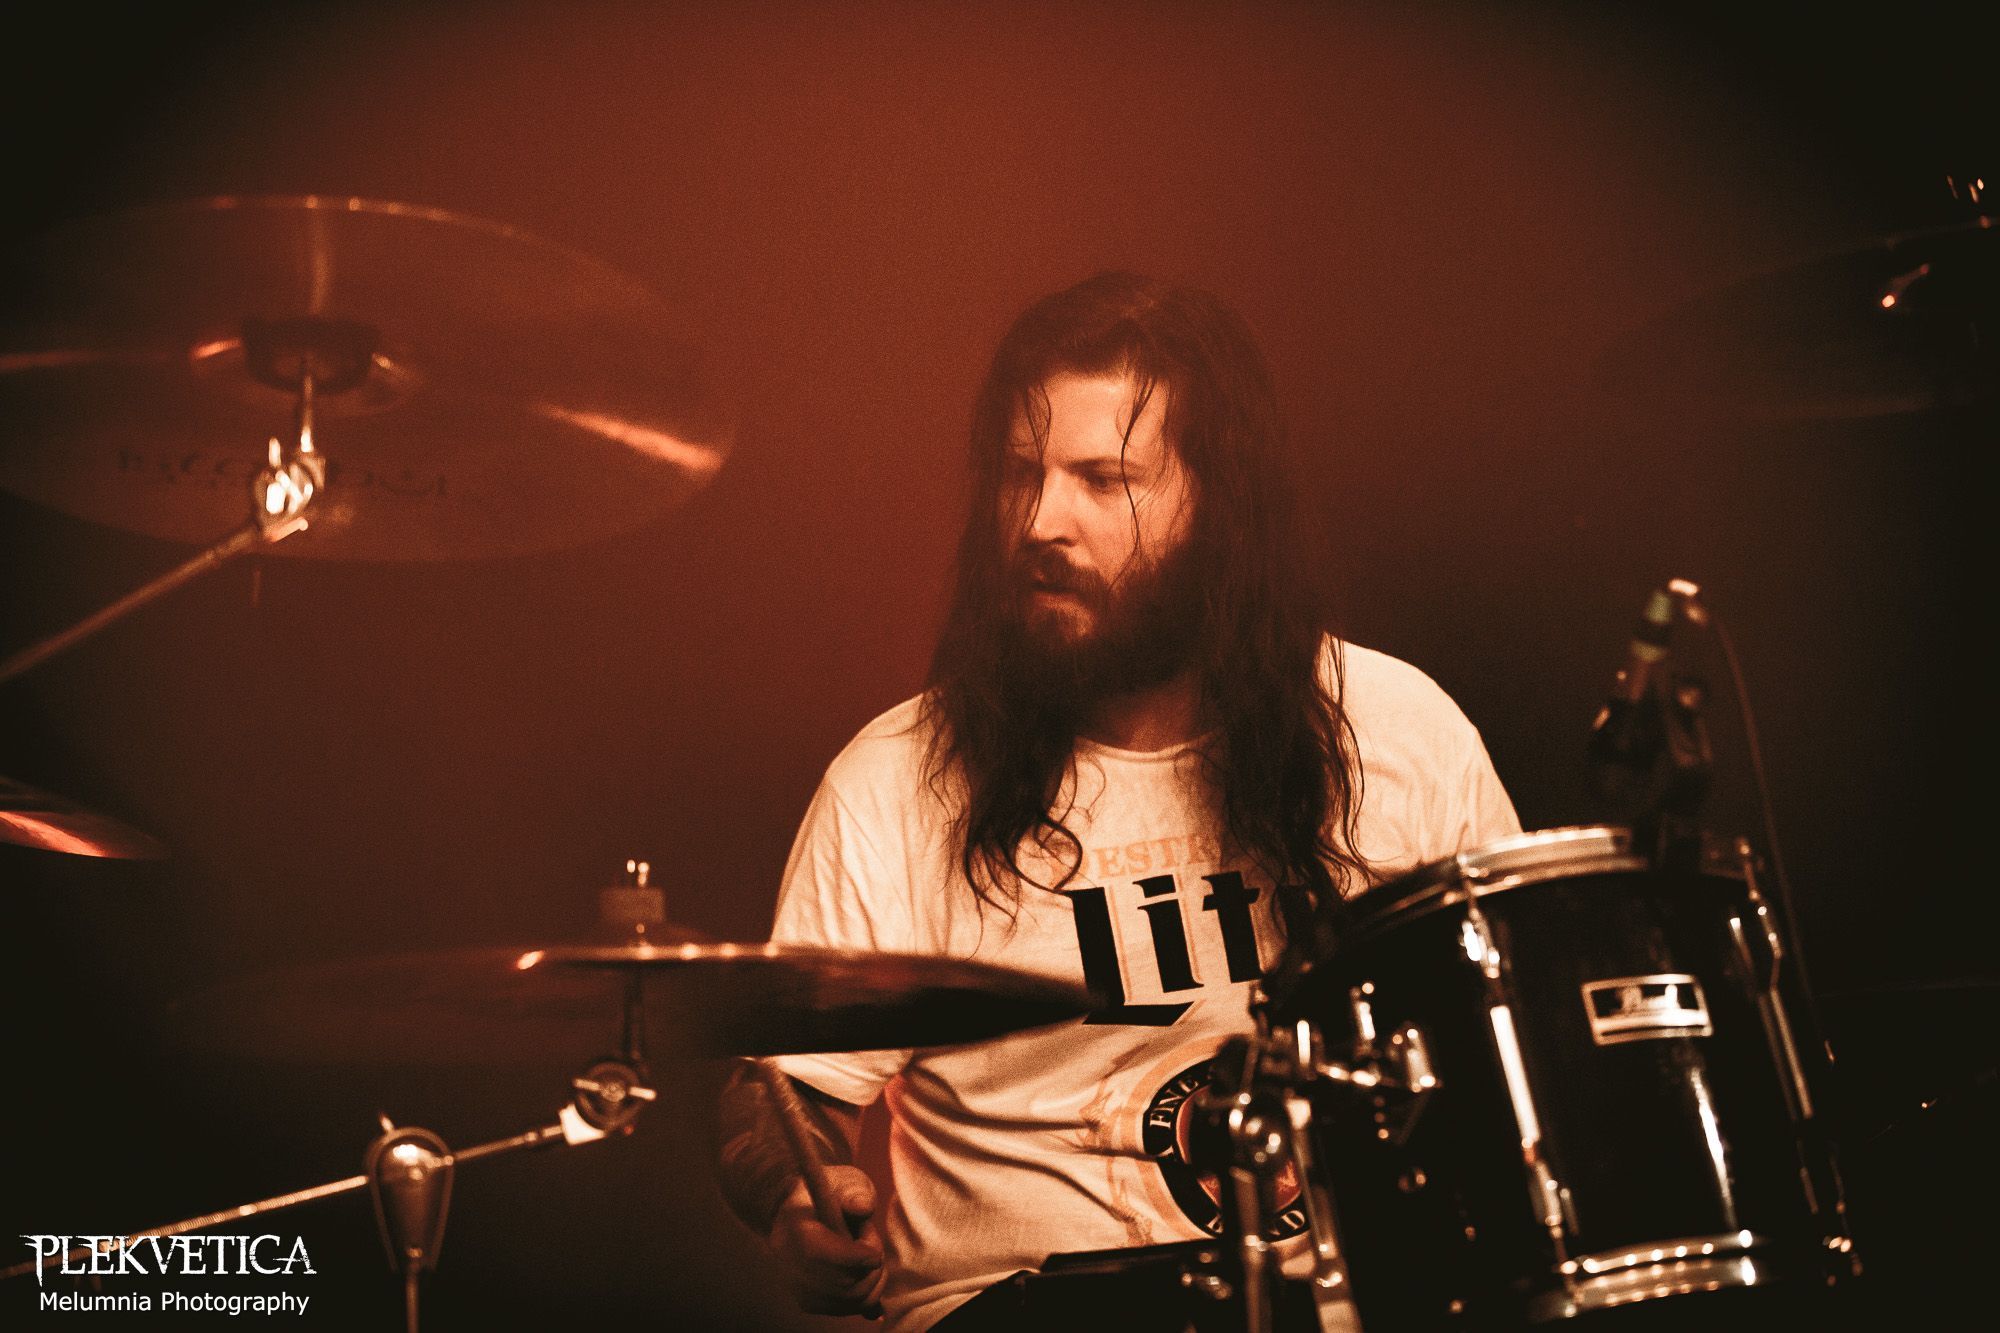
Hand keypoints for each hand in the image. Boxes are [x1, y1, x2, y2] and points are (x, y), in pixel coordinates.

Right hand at [767, 1166, 884, 1317]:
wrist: (802, 1212)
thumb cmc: (829, 1192)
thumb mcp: (844, 1180)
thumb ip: (855, 1191)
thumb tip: (863, 1207)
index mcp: (796, 1233)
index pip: (832, 1258)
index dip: (863, 1251)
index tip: (867, 1231)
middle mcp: (791, 1268)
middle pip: (848, 1284)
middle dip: (871, 1264)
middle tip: (868, 1241)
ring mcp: (798, 1290)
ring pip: (854, 1300)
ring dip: (873, 1277)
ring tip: (864, 1254)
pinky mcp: (809, 1303)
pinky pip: (851, 1308)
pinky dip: (868, 1292)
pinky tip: (865, 1272)